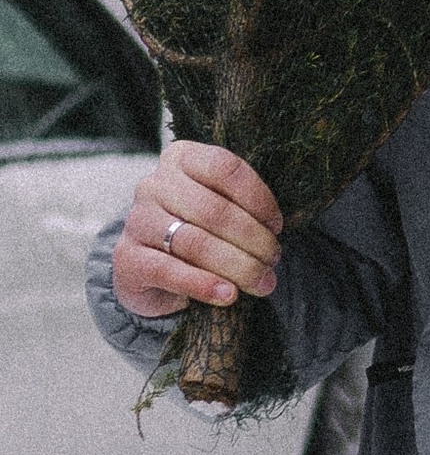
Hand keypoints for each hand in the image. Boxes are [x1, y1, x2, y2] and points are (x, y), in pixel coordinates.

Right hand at [112, 144, 282, 324]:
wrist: (150, 270)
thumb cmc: (197, 229)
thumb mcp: (219, 207)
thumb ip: (242, 206)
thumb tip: (274, 229)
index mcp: (181, 159)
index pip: (225, 168)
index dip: (258, 198)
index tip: (277, 226)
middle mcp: (153, 184)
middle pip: (214, 210)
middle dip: (253, 239)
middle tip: (274, 261)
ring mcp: (137, 220)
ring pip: (195, 242)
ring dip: (237, 266)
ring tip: (261, 282)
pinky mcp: (127, 258)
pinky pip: (169, 271)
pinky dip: (204, 285)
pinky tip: (228, 295)